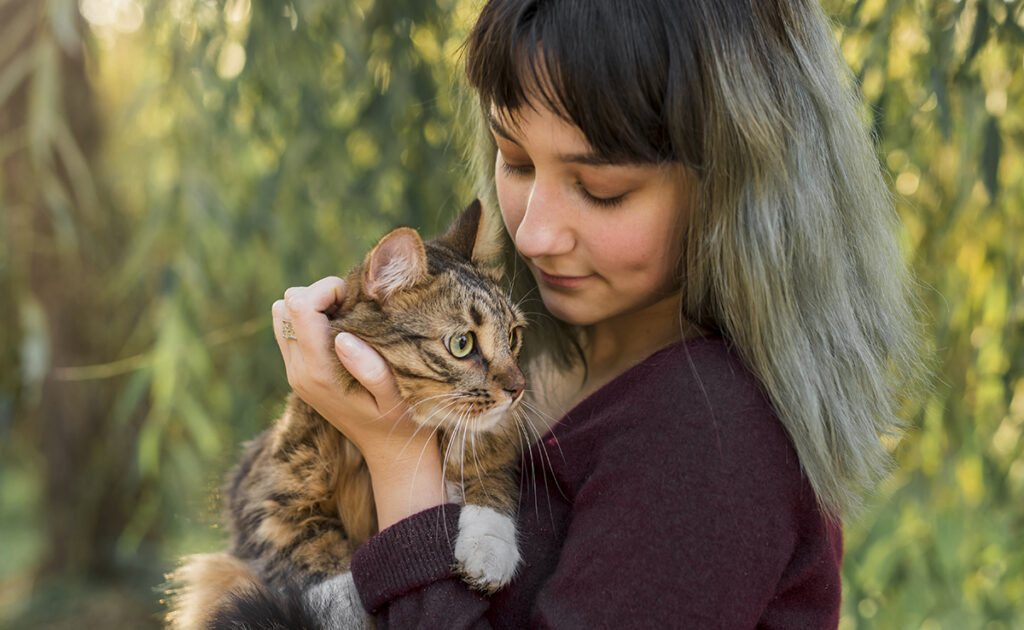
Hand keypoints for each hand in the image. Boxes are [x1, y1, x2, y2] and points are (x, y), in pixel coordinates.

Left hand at [271, 276, 445, 527]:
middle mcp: (299, 371)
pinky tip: (342, 333)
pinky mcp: (298, 374)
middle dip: (320, 296)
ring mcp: (295, 373)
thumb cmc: (402, 418)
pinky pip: (289, 329)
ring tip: (347, 319)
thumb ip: (371, 368)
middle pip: (286, 305)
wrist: (389, 451)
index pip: (299, 306)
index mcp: (319, 372)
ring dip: (313, 308)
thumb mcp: (396, 395)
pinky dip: (311, 321)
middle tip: (354, 309)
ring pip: (282, 315)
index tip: (357, 301)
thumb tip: (341, 338)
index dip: (328, 290)